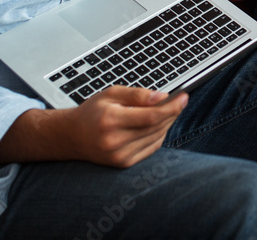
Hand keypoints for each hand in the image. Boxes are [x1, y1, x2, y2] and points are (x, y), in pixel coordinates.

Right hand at [65, 86, 187, 167]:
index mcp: (111, 120)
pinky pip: (152, 148)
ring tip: (166, 110)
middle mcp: (114, 141)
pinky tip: (156, 125)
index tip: (184, 97)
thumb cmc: (93, 112)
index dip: (171, 107)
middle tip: (179, 101)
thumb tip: (163, 97)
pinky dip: (159, 135)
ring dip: (167, 123)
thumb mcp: (111, 93)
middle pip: (156, 127)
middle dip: (172, 113)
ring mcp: (119, 155)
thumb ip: (138, 94)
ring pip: (157, 137)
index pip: (150, 116)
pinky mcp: (123, 163)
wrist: (72, 137)